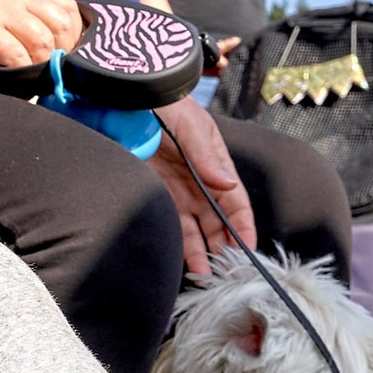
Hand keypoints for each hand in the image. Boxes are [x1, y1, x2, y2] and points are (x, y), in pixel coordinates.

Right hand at [0, 0, 83, 68]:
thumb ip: (27, 10)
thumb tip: (64, 32)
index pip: (64, 2)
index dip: (75, 30)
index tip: (70, 51)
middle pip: (60, 20)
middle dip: (64, 49)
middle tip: (55, 67)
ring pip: (42, 38)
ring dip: (42, 63)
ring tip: (33, 74)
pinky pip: (15, 54)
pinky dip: (20, 70)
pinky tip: (12, 76)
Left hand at [150, 95, 257, 275]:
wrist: (124, 95)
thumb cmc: (163, 103)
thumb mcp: (189, 126)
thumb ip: (206, 157)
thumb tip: (228, 184)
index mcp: (215, 161)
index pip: (235, 201)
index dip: (243, 226)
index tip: (248, 251)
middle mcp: (200, 178)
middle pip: (218, 219)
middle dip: (227, 246)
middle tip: (231, 275)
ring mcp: (178, 187)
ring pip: (198, 226)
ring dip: (205, 251)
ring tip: (210, 277)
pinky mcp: (155, 191)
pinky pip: (173, 222)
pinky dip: (182, 243)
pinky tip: (188, 262)